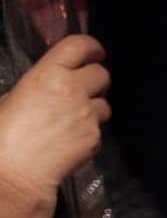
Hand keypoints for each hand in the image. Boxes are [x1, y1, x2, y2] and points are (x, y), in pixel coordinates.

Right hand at [0, 35, 108, 208]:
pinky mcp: (95, 138)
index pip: (80, 46)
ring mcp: (87, 116)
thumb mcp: (10, 97)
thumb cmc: (3, 133)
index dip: (92, 47)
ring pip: (105, 103)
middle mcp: (73, 91)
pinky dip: (90, 131)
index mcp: (48, 74)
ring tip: (72, 117)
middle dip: (95, 79)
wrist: (14, 172)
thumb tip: (47, 86)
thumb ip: (37, 86)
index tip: (95, 52)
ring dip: (94, 106)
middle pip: (102, 74)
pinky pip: (99, 129)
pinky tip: (69, 139)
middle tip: (85, 86)